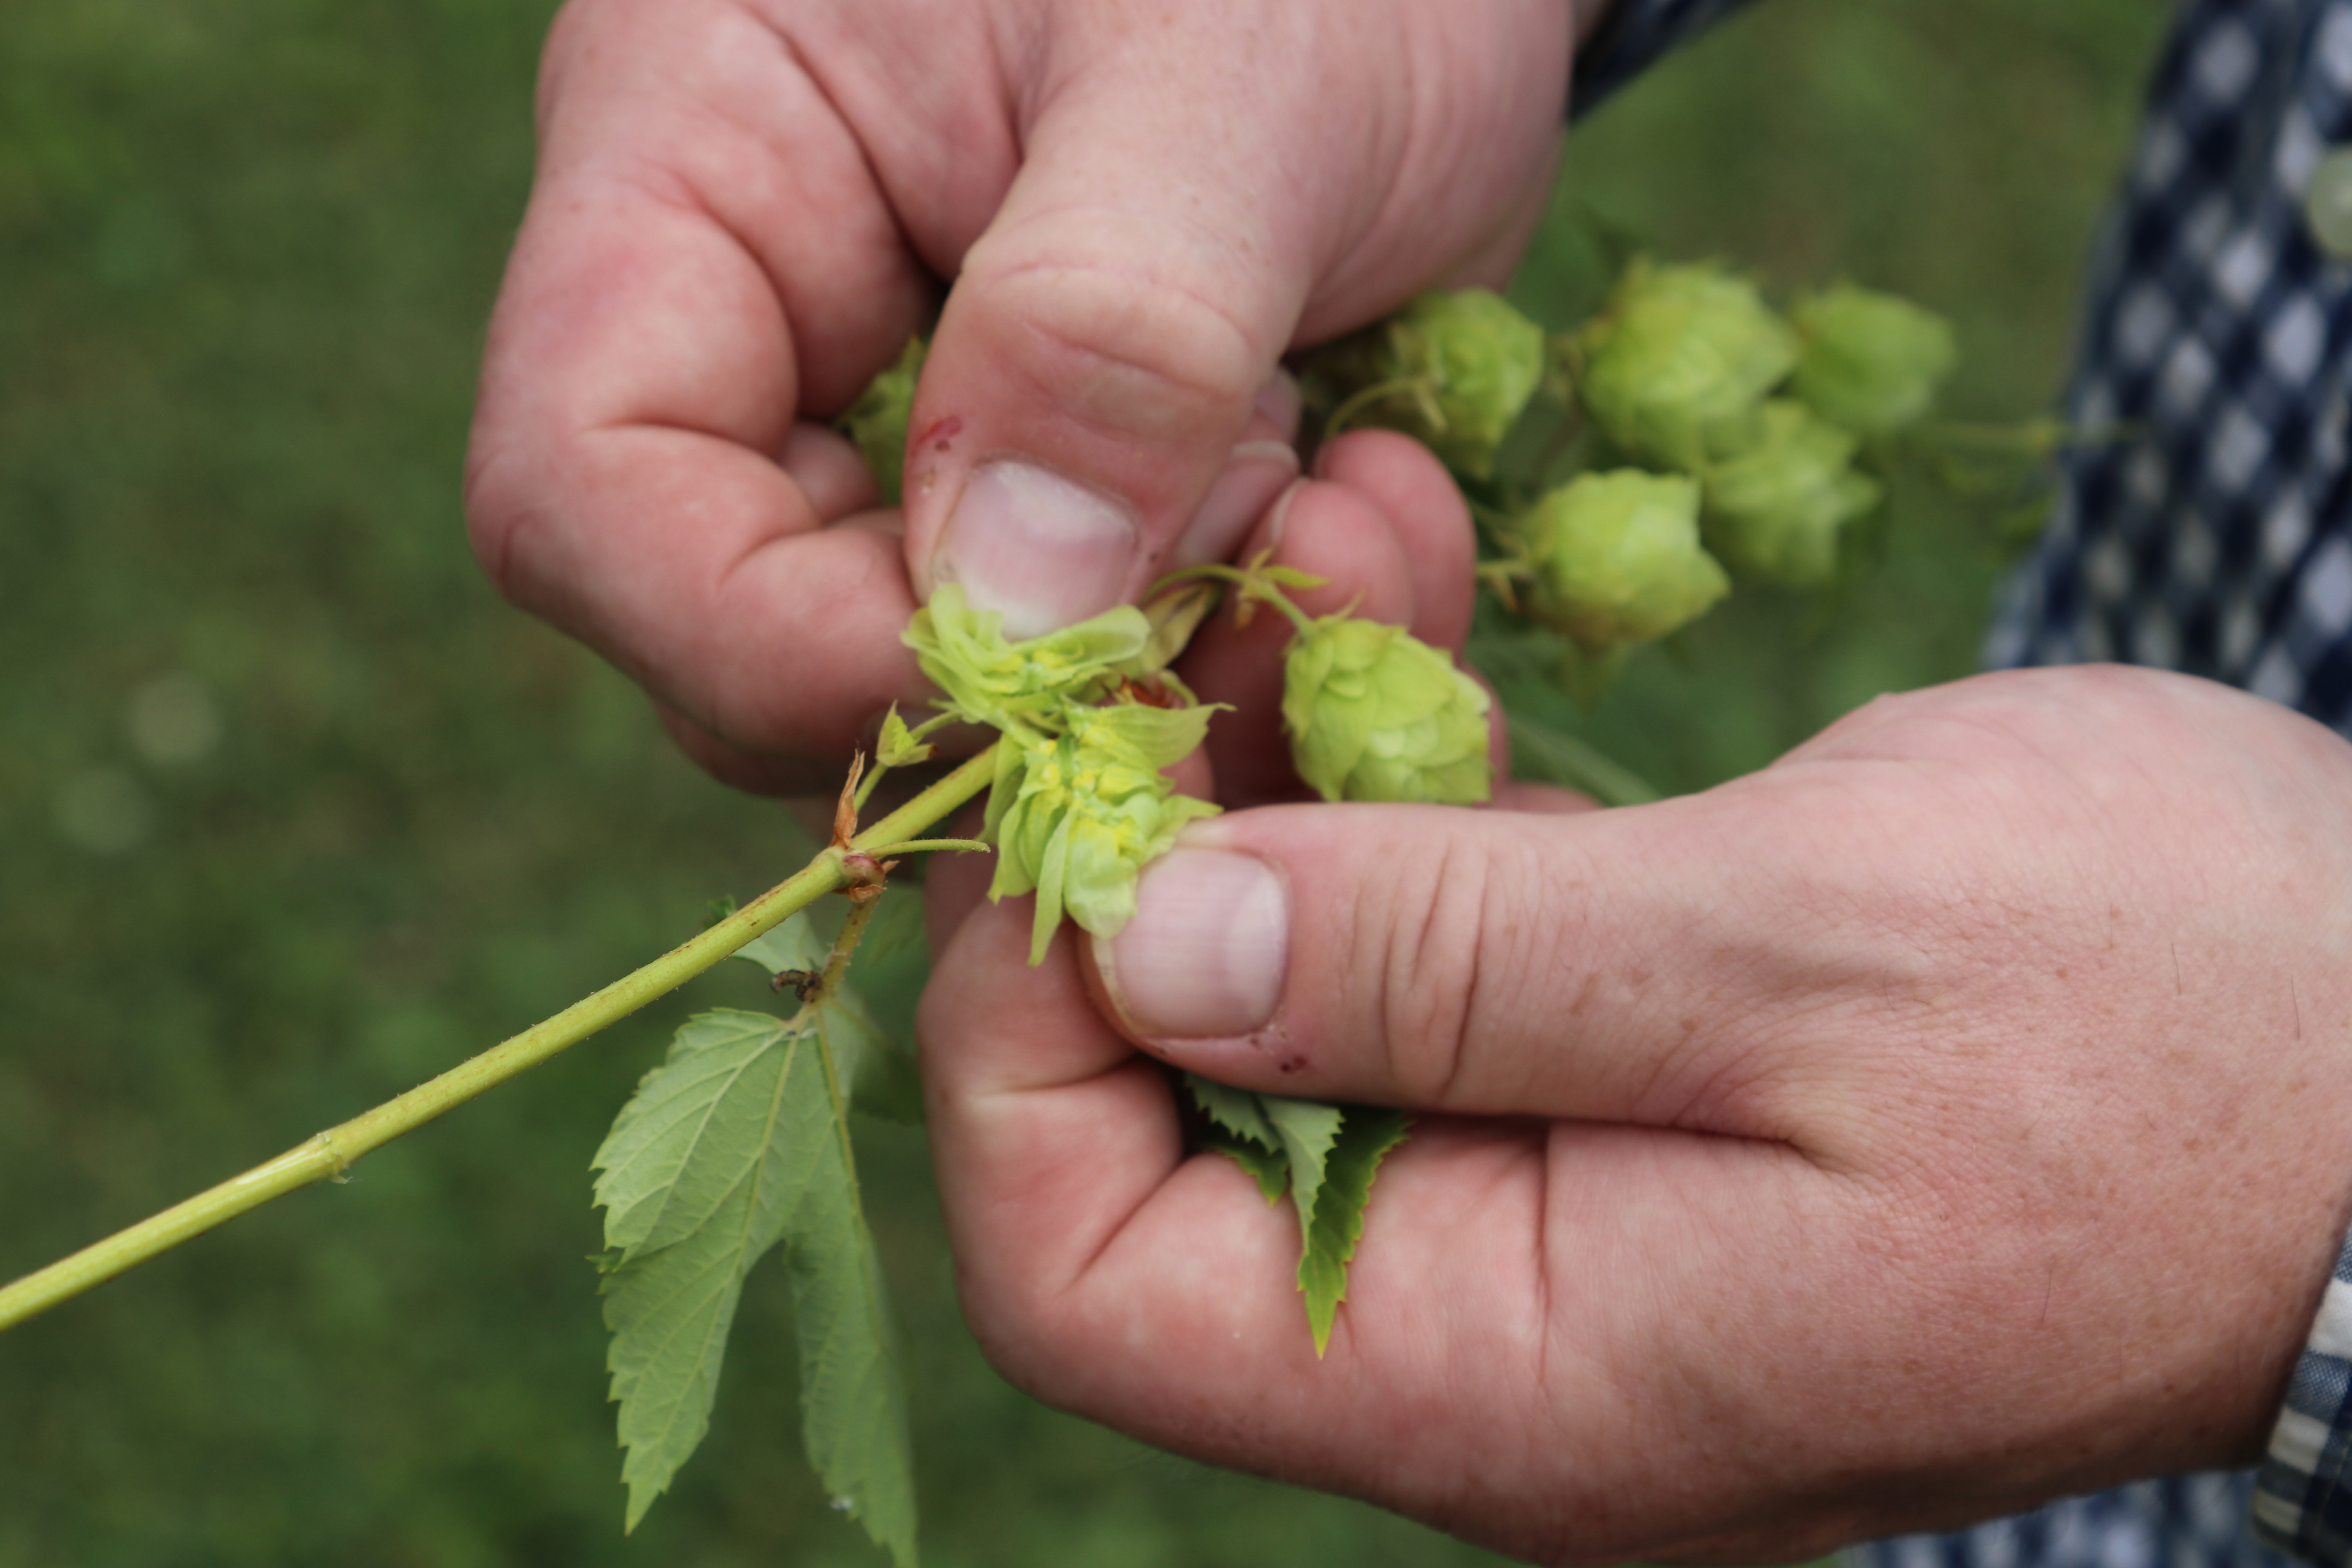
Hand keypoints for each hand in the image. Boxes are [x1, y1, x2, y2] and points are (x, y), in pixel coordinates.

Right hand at [463, 0, 1579, 792]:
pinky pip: (1103, 674)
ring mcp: (931, 430)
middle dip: (1013, 696)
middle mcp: (782, 327)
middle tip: (1252, 606)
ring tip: (1359, 534)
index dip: (764, 646)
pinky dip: (1245, 658)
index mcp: (703, 163)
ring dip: (1168, 691)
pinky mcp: (1077, 500)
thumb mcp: (1229, 76)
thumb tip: (1006, 634)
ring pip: (948, 693)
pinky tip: (1378, 523)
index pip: (584, 490)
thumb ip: (1107, 337)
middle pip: (753, 641)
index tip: (1031, 680)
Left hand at [919, 663, 2351, 1563]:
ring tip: (1334, 536)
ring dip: (1279, 769)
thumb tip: (1157, 944)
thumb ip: (1452, 968)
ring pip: (1293, 998)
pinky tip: (1407, 612)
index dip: (1025, 1038)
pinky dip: (1398, 780)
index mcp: (1517, 1378)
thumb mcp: (1805, 960)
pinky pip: (1425, 942)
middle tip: (1209, 598)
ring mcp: (1558, 1197)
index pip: (1091, 1283)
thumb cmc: (2183, 1032)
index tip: (1070, 802)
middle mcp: (1502, 1323)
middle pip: (1169, 1120)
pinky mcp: (1617, 1074)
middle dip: (1158, 847)